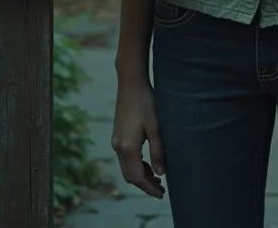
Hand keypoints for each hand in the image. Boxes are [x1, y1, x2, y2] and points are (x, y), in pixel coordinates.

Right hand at [112, 81, 165, 198]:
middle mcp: (118, 147)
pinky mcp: (117, 134)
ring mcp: (116, 140)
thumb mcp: (155, 126)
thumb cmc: (145, 102)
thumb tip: (160, 172)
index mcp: (127, 147)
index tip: (162, 194)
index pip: (137, 177)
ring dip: (140, 174)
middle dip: (145, 184)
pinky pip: (125, 158)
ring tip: (157, 176)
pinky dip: (136, 164)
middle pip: (130, 175)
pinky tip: (148, 161)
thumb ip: (157, 150)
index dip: (149, 189)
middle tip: (162, 187)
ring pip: (127, 167)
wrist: (130, 82)